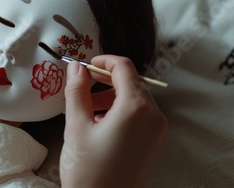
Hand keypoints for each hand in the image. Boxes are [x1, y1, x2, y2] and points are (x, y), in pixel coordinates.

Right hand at [60, 55, 166, 187]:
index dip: (104, 61)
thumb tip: (76, 68)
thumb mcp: (76, 126)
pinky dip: (121, 111)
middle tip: (82, 84)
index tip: (86, 65)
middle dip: (106, 80)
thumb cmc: (88, 171)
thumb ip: (77, 91)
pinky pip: (140, 116)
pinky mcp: (154, 143)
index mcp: (136, 108)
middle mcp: (154, 116)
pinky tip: (100, 123)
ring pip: (136, 99)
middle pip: (132, 82)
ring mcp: (157, 131)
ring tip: (88, 108)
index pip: (124, 68)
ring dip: (112, 96)